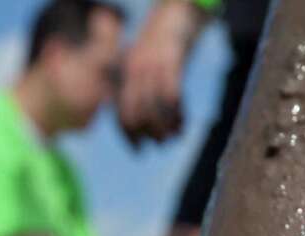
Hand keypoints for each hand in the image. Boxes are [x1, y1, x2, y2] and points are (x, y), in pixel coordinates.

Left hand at [118, 0, 204, 145]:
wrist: (176, 10)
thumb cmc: (162, 41)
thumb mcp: (146, 62)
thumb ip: (141, 86)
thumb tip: (143, 117)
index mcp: (126, 73)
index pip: (121, 112)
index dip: (128, 135)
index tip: (139, 151)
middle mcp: (134, 71)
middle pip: (135, 113)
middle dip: (146, 134)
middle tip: (160, 146)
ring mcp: (152, 65)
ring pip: (153, 108)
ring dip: (164, 128)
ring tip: (174, 137)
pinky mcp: (172, 60)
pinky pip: (171, 95)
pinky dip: (177, 114)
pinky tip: (184, 123)